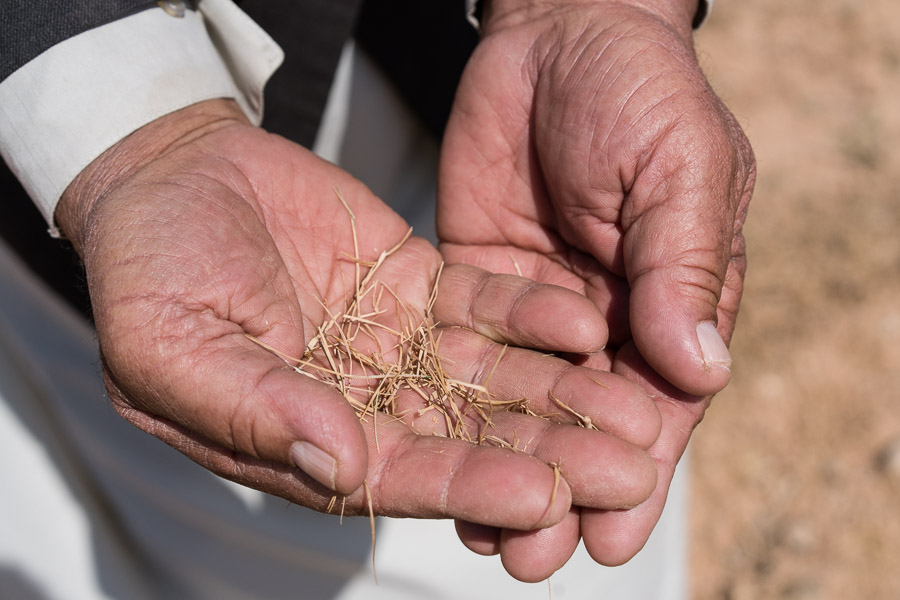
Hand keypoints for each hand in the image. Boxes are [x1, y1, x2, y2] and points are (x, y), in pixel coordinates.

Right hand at [56, 100, 659, 539]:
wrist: (173, 177)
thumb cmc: (149, 268)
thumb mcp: (171, 346)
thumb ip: (255, 409)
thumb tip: (340, 463)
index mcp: (303, 439)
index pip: (398, 476)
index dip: (468, 486)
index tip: (541, 494)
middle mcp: (363, 403)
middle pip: (466, 437)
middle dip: (546, 453)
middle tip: (627, 466)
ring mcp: (398, 344)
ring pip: (489, 376)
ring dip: (561, 390)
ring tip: (631, 401)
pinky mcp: (420, 285)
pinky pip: (485, 302)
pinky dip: (532, 312)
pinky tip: (585, 321)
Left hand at [439, 0, 754, 572]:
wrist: (559, 35)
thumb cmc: (640, 93)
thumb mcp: (679, 171)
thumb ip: (680, 268)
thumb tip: (699, 370)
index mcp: (668, 305)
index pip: (656, 405)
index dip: (635, 470)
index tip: (612, 532)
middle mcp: (602, 321)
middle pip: (581, 423)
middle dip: (559, 488)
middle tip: (533, 555)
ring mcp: (532, 309)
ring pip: (517, 404)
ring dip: (500, 464)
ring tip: (480, 532)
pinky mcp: (470, 283)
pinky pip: (461, 356)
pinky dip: (452, 405)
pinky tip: (433, 454)